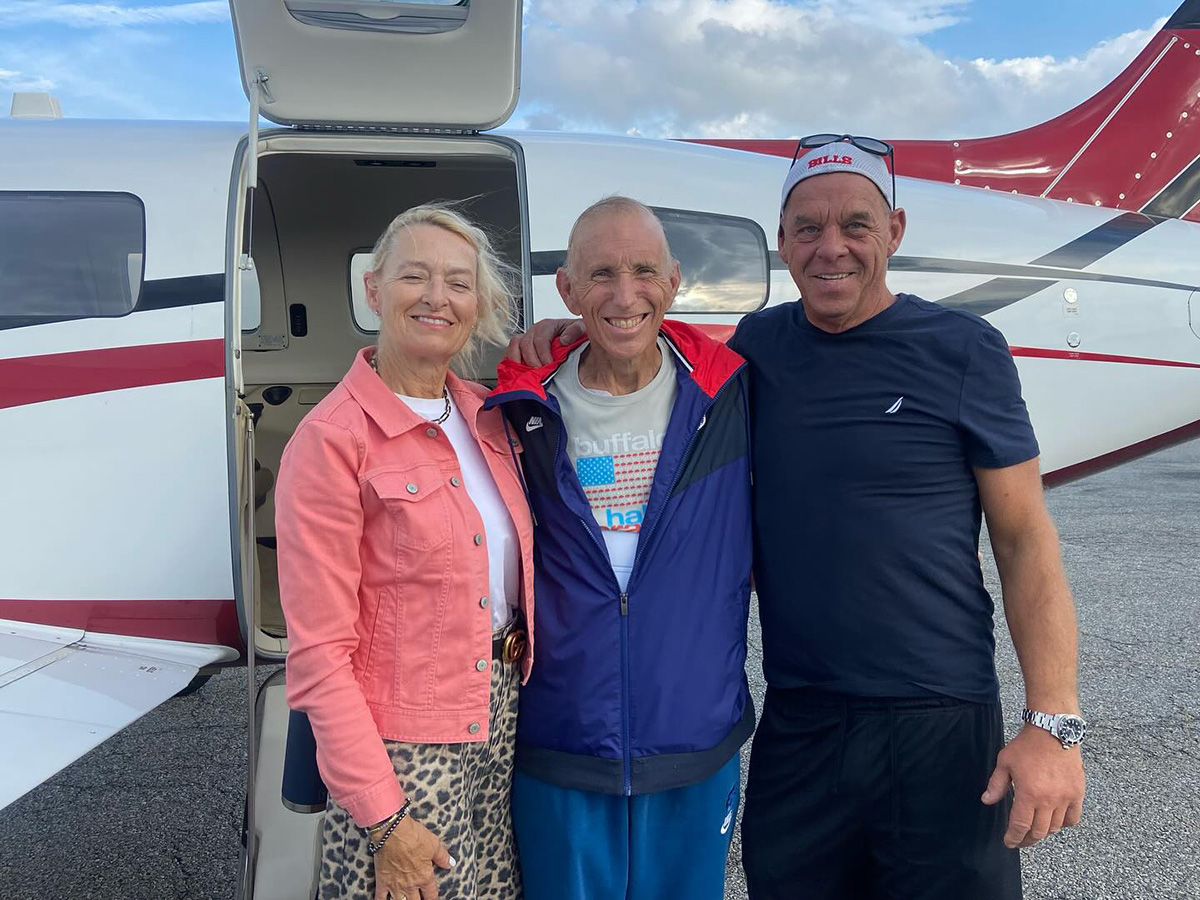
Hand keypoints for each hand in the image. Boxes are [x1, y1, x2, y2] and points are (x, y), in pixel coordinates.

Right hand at [372, 814, 453, 899]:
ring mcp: (395, 884)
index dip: (433, 899)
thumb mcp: (434, 844)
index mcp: (424, 876)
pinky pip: (380, 898)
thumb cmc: (414, 836)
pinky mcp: (382, 881)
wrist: (392, 831)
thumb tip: (451, 864)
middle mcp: (411, 884)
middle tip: (420, 899)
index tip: (433, 899)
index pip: (432, 895)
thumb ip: (442, 857)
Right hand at [504, 318, 584, 365]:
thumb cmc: (576, 335)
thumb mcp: (581, 329)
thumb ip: (575, 331)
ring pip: (514, 345)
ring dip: (518, 360)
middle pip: (525, 343)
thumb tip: (564, 340)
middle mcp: (534, 330)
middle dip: (532, 360)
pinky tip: (519, 371)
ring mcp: (526, 338)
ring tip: (527, 372)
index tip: (549, 365)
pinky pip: (510, 351)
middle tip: (539, 372)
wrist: (573, 340)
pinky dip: (512, 361)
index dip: (543, 353)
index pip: (540, 339)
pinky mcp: (520, 347)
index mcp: (548, 325)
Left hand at [981, 724, 1084, 848]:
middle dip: (1027, 840)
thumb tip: (987, 801)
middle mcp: (1049, 800)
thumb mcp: (1005, 762)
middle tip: (1019, 840)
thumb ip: (996, 784)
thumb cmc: (1027, 746)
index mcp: (1029, 794)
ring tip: (1034, 832)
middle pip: (1038, 832)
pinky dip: (1064, 824)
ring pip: (1055, 827)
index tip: (1009, 842)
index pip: (1020, 826)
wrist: (1053, 731)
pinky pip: (1073, 818)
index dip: (1013, 837)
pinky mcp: (1078, 793)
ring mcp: (1066, 798)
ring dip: (1043, 833)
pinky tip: (1054, 823)